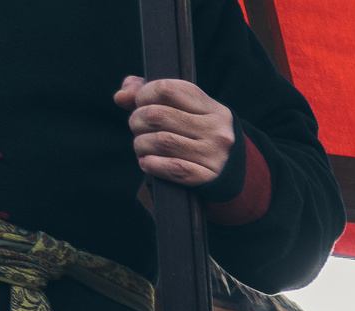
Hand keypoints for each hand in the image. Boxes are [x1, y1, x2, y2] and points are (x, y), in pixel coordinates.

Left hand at [114, 76, 236, 186]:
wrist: (232, 170)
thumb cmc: (197, 133)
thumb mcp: (183, 109)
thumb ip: (148, 94)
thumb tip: (121, 97)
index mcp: (211, 107)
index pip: (166, 89)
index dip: (143, 95)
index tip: (141, 105)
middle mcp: (216, 129)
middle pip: (158, 116)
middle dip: (137, 121)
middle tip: (137, 128)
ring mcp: (214, 154)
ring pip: (161, 141)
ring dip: (141, 144)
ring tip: (141, 146)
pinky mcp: (208, 177)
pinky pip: (174, 168)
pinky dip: (153, 165)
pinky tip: (147, 163)